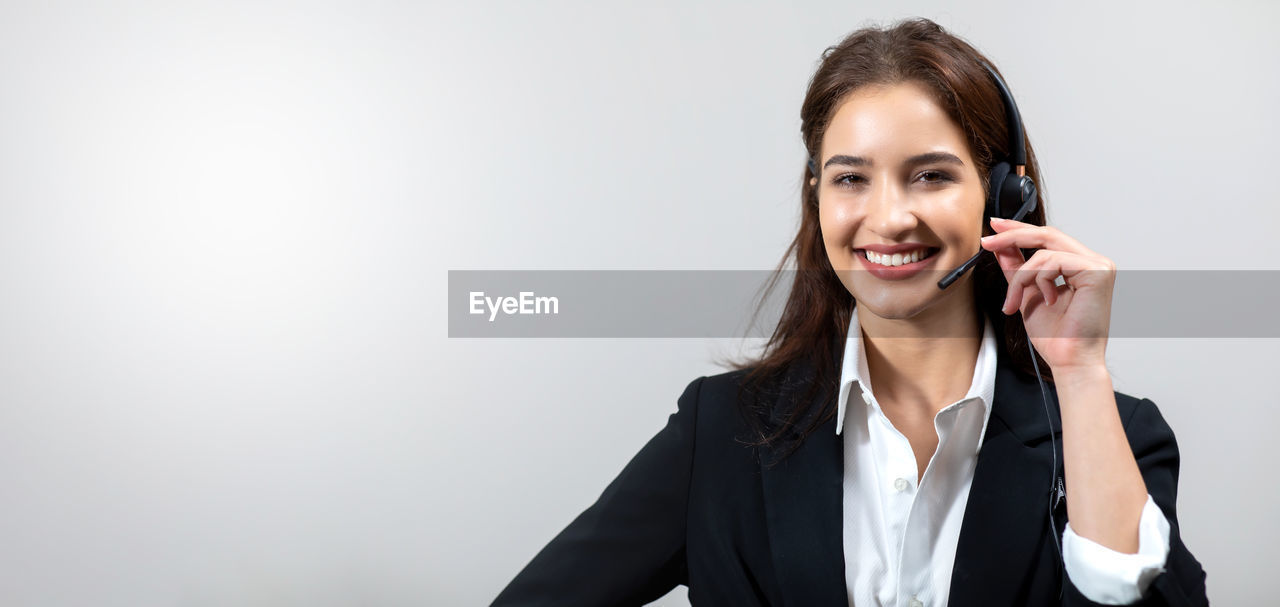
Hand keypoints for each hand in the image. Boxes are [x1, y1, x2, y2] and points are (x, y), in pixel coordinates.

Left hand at [979, 217, 1115, 369]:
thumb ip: (1017, 268)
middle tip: (988, 242)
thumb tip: (1001, 246)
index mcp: (1080, 265)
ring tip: (1015, 302)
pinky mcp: (1097, 271)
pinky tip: (1046, 301)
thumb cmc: (1055, 335)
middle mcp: (1093, 262)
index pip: (1048, 238)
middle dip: (1012, 236)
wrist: (1068, 360)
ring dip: (1020, 277)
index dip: (1019, 229)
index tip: (994, 226)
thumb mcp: (1026, 293)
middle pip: (1047, 235)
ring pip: (1044, 252)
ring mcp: (1099, 265)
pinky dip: (1038, 280)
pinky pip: (1053, 262)